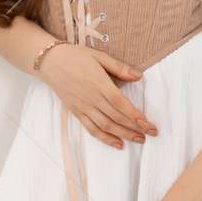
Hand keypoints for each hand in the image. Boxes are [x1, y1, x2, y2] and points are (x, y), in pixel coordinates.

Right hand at [36, 43, 157, 149]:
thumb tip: (139, 75)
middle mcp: (91, 98)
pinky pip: (92, 129)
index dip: (134, 115)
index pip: (120, 103)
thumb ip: (119, 67)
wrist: (50, 62)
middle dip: (135, 127)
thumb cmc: (76, 56)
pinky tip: (118, 144)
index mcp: (98, 83)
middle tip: (152, 133)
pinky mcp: (76, 112)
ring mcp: (83, 107)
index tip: (148, 123)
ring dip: (124, 135)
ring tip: (139, 140)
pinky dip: (105, 138)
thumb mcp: (99, 56)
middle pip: (116, 117)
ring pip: (105, 126)